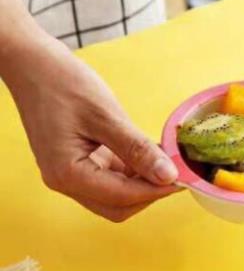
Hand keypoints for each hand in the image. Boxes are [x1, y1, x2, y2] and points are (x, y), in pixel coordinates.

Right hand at [4, 34, 179, 221]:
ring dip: (143, 183)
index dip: (156, 191)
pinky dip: (134, 171)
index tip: (184, 179)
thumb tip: (168, 176)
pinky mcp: (79, 164)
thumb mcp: (106, 116)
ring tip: (165, 160)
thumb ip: (137, 149)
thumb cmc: (62, 83)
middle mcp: (66, 182)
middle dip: (150, 192)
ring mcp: (71, 175)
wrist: (33, 64)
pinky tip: (150, 154)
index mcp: (67, 173)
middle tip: (177, 172)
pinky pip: (112, 178)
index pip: (122, 198)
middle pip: (119, 206)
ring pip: (117, 196)